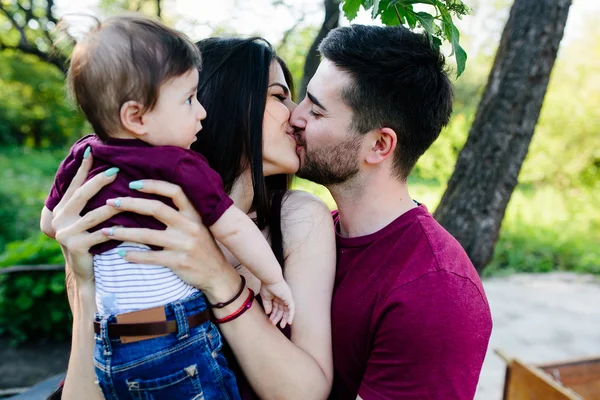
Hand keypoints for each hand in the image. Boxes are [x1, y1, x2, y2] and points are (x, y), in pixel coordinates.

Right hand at [51, 151, 120, 282]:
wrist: (87, 273)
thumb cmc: (92, 242)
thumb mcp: (88, 221)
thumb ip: (92, 203)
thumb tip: (109, 174)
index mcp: (62, 209)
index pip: (75, 185)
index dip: (82, 168)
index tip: (91, 151)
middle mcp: (60, 219)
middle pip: (82, 196)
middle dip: (98, 182)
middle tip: (115, 171)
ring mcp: (66, 233)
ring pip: (94, 215)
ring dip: (112, 206)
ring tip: (127, 197)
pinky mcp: (76, 246)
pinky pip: (101, 235)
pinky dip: (116, 229)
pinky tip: (129, 224)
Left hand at [101, 180, 239, 300]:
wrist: (218, 275)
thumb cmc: (204, 248)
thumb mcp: (198, 226)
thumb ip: (181, 214)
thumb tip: (152, 201)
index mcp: (194, 214)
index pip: (174, 191)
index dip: (153, 185)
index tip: (132, 184)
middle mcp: (190, 226)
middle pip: (156, 209)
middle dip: (130, 204)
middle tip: (110, 203)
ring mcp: (184, 244)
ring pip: (147, 235)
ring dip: (123, 232)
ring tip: (106, 230)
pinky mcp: (178, 262)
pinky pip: (150, 257)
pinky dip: (133, 256)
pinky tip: (120, 254)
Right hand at [260, 280, 294, 328]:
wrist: (270, 279)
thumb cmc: (267, 286)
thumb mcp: (266, 297)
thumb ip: (267, 305)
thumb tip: (268, 313)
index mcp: (276, 297)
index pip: (276, 308)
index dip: (273, 315)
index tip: (270, 320)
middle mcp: (282, 298)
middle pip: (281, 310)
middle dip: (278, 318)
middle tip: (275, 324)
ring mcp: (287, 298)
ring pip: (287, 311)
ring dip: (284, 318)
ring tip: (282, 325)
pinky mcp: (289, 299)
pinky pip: (291, 309)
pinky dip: (291, 315)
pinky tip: (289, 322)